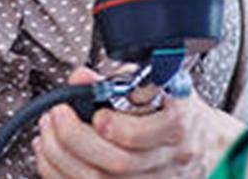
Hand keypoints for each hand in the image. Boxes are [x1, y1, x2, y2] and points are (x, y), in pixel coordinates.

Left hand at [32, 67, 246, 177]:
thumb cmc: (175, 108)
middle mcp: (165, 160)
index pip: (138, 135)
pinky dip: (63, 177)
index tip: (91, 112)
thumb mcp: (156, 82)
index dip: (109, 126)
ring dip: (62, 160)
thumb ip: (117, 80)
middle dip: (75, 140)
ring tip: (46, 135)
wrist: (202, 143)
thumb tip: (81, 79)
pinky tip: (51, 158)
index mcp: (174, 125)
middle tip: (54, 117)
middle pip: (117, 164)